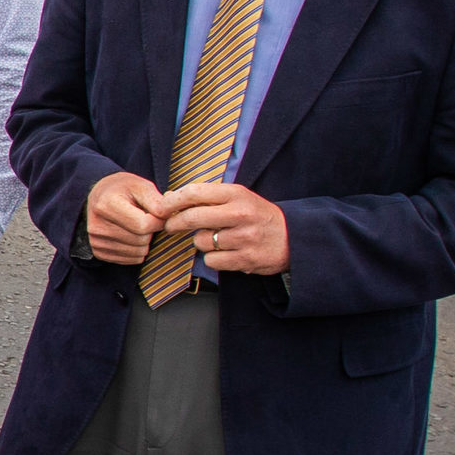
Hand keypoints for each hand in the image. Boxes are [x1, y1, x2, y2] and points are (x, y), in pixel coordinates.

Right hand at [84, 170, 166, 264]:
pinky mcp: (99, 252)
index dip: (159, 221)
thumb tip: (169, 216)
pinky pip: (131, 260)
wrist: (100, 196)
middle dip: (151, 232)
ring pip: (138, 253)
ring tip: (138, 226)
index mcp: (106, 205)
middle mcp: (97, 226)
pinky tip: (131, 236)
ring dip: (145, 242)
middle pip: (141, 240)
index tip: (159, 214)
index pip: (143, 225)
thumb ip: (156, 201)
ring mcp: (96, 241)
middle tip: (146, 219)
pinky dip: (137, 250)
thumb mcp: (141, 185)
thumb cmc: (124, 189)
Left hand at [156, 180, 289, 277]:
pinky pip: (211, 261)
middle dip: (175, 223)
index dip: (172, 200)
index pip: (194, 193)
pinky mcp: (245, 259)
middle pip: (192, 218)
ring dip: (201, 243)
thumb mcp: (240, 197)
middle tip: (171, 226)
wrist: (293, 238)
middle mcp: (240, 214)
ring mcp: (243, 238)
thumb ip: (210, 196)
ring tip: (215, 239)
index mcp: (236, 194)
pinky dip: (213, 259)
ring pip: (200, 242)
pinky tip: (225, 253)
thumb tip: (171, 197)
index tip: (162, 207)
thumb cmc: (258, 215)